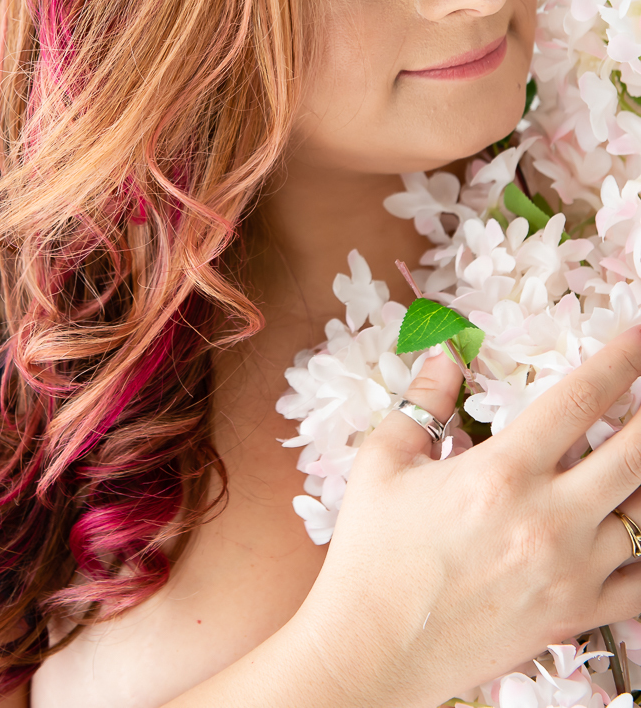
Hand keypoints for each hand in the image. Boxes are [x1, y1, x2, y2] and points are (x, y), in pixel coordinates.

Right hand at [291, 325, 640, 707]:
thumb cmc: (373, 553)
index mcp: (501, 472)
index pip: (580, 399)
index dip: (621, 361)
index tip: (640, 338)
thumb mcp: (383, 462)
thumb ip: (422, 400)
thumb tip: (447, 353)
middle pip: (636, 452)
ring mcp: (570, 572)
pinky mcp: (577, 615)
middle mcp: (547, 519)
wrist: (375, 648)